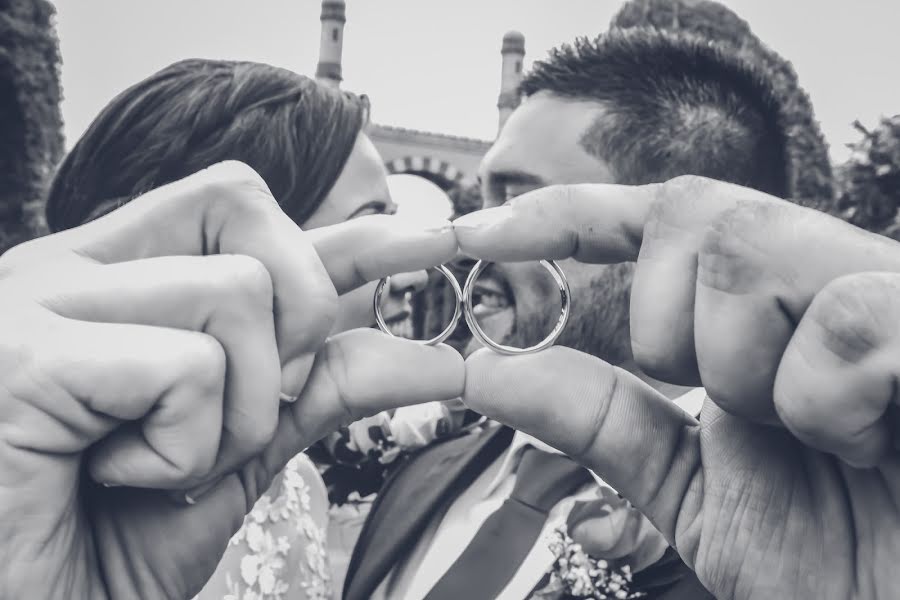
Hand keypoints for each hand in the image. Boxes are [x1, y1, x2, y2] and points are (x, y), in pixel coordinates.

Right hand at [0, 162, 462, 598]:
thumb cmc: (106, 540)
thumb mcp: (235, 450)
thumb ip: (316, 385)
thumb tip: (428, 352)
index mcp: (113, 279)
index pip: (244, 211)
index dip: (345, 228)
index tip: (433, 241)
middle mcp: (71, 269)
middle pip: (256, 236)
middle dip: (293, 336)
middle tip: (231, 417)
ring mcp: (39, 301)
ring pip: (238, 294)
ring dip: (234, 413)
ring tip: (155, 464)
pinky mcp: (22, 353)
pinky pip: (190, 367)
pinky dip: (187, 446)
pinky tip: (116, 475)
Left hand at [455, 176, 899, 599]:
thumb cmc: (832, 554)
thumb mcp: (687, 487)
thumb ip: (597, 419)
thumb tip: (484, 369)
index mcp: (768, 311)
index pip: (660, 217)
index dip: (565, 213)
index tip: (476, 236)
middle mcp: (825, 280)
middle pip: (697, 214)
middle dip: (670, 323)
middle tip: (730, 409)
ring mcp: (886, 294)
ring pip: (750, 252)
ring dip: (743, 369)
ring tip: (807, 437)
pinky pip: (843, 322)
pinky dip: (822, 400)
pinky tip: (861, 443)